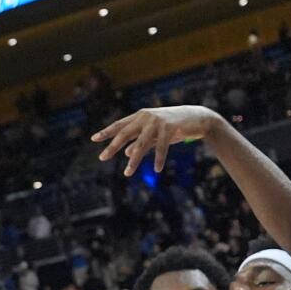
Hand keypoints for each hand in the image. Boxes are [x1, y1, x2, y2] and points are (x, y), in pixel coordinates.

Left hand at [91, 105, 225, 177]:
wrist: (197, 118)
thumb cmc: (173, 126)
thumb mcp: (154, 134)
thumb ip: (140, 141)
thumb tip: (126, 153)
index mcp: (141, 116)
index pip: (120, 125)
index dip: (107, 132)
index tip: (94, 139)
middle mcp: (146, 117)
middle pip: (125, 133)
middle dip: (113, 146)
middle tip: (102, 157)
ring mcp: (158, 122)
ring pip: (142, 143)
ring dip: (134, 160)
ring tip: (127, 173)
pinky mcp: (170, 128)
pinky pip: (161, 147)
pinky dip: (158, 159)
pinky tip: (156, 169)